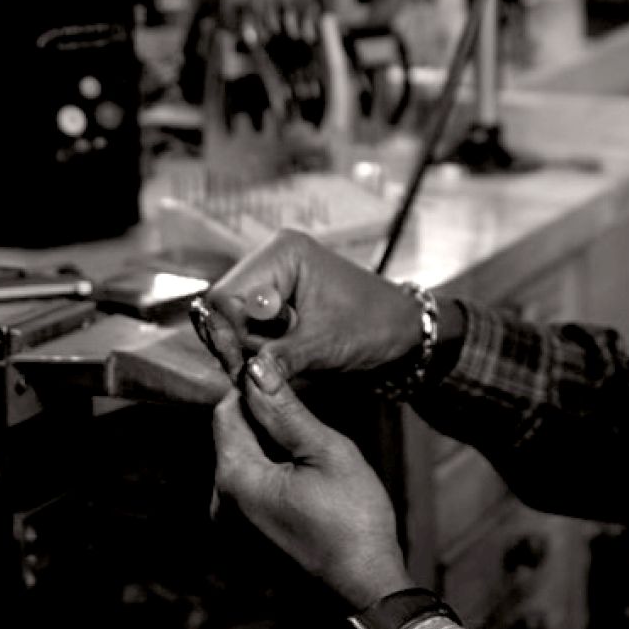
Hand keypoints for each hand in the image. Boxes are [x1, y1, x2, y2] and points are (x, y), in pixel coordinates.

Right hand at [202, 229, 418, 382]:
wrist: (403, 330)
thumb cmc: (374, 325)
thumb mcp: (325, 344)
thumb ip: (282, 358)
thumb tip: (249, 376)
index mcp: (283, 253)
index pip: (226, 297)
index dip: (228, 335)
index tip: (245, 366)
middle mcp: (273, 259)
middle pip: (225, 308)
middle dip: (240, 342)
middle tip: (267, 364)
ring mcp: (275, 279)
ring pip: (234, 321)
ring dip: (251, 346)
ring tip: (285, 355)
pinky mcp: (279, 300)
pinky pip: (250, 326)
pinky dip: (261, 346)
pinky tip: (285, 353)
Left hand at [212, 349, 411, 609]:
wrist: (362, 588)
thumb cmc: (352, 518)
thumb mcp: (326, 451)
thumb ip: (284, 409)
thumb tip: (256, 366)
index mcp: (235, 478)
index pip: (225, 411)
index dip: (255, 391)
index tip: (287, 386)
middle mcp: (220, 504)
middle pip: (232, 439)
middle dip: (265, 423)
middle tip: (311, 429)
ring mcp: (230, 529)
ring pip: (243, 465)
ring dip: (271, 452)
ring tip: (314, 461)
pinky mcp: (243, 544)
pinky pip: (250, 494)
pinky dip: (273, 480)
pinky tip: (308, 489)